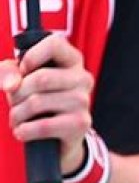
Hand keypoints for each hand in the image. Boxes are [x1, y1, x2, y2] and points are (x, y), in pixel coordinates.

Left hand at [1, 33, 93, 174]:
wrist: (60, 138)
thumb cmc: (41, 100)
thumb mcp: (22, 79)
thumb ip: (9, 72)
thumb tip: (11, 85)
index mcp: (72, 60)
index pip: (54, 44)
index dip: (31, 57)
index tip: (22, 71)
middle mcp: (83, 79)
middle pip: (41, 78)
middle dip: (17, 93)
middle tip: (13, 102)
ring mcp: (84, 102)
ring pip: (38, 102)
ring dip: (17, 114)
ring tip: (16, 119)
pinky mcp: (81, 124)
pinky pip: (44, 125)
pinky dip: (25, 130)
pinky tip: (21, 132)